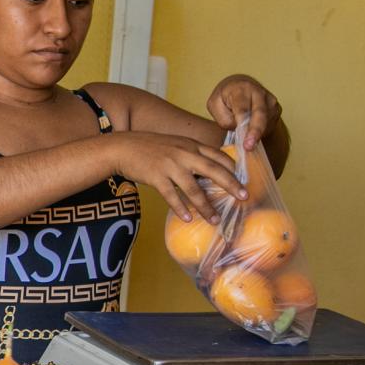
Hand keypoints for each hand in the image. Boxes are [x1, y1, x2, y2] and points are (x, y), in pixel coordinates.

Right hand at [110, 131, 243, 223]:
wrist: (120, 147)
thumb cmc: (148, 148)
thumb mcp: (174, 144)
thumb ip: (191, 154)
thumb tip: (209, 171)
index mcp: (190, 145)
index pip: (218, 156)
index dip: (233, 169)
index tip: (244, 181)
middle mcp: (183, 153)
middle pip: (214, 170)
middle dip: (231, 184)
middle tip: (244, 197)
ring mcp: (169, 165)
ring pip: (194, 188)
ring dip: (206, 206)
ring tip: (215, 219)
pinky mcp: (155, 176)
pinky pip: (171, 196)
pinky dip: (180, 209)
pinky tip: (188, 219)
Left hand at [207, 74, 280, 150]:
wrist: (240, 86)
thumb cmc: (224, 98)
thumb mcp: (214, 105)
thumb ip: (224, 119)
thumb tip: (239, 131)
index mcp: (241, 89)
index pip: (243, 109)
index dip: (244, 126)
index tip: (245, 141)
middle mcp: (259, 93)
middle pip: (260, 115)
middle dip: (255, 132)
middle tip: (249, 147)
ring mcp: (270, 100)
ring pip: (266, 123)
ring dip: (256, 134)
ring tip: (246, 138)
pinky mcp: (276, 109)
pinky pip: (270, 125)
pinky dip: (261, 132)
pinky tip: (252, 131)